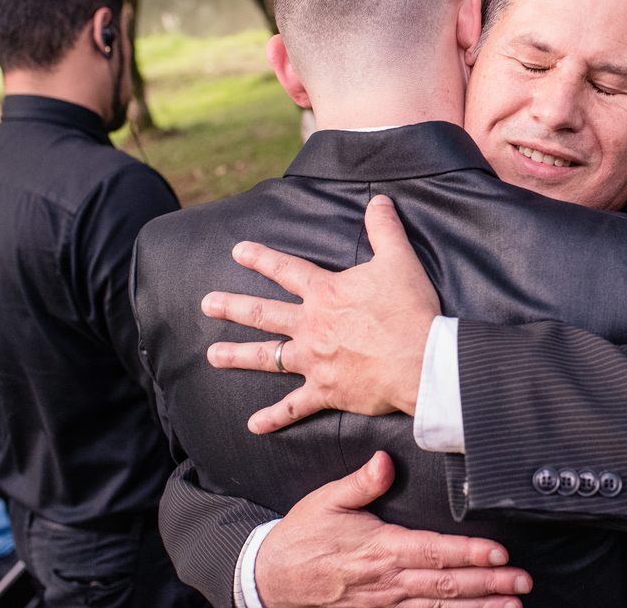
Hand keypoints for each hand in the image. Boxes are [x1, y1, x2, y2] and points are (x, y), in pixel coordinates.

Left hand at [204, 195, 440, 432]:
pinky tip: (253, 426)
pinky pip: (294, 407)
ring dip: (237, 356)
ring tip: (212, 355)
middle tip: (206, 303)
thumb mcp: (399, 260)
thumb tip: (379, 201)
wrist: (420, 360)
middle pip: (264, 313)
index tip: (237, 251)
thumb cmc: (410, 310)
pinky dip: (274, 418)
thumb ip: (385, 228)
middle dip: (232, 307)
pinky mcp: (326, 391)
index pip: (286, 270)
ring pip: (268, 357)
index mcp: (325, 293)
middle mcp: (311, 325)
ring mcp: (314, 360)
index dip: (261, 258)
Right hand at [255, 451, 530, 607]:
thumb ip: (362, 481)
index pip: (435, 551)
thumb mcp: (327, 500)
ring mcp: (384, 604)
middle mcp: (388, 580)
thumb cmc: (303, 535)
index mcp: (381, 548)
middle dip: (489, 584)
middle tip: (523, 582)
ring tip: (512, 607)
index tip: (500, 554)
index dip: (470, 554)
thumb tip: (386, 459)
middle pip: (447, 584)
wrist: (271, 579)